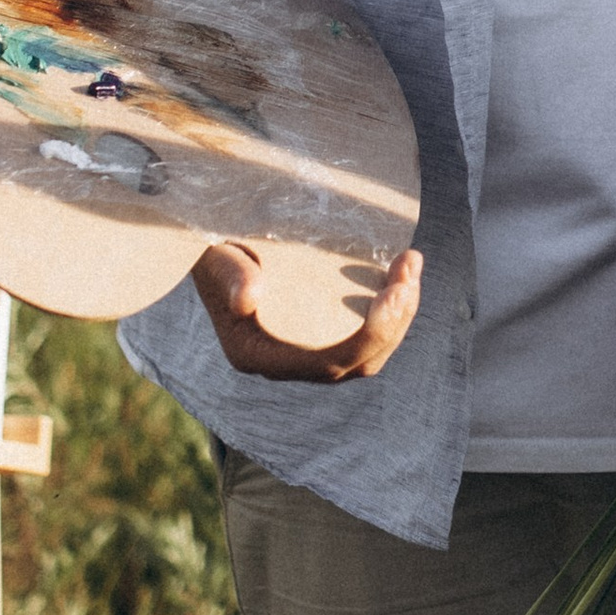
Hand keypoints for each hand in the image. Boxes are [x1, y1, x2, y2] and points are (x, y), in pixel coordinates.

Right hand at [191, 241, 422, 381]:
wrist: (206, 250)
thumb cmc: (210, 252)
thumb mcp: (216, 259)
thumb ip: (231, 276)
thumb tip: (249, 296)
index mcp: (258, 356)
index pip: (329, 363)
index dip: (370, 334)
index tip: (393, 292)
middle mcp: (284, 364)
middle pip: (359, 361)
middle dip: (395, 319)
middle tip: (409, 271)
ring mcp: (303, 353)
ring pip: (368, 351)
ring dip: (399, 311)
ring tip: (410, 264)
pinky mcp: (318, 334)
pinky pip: (363, 334)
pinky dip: (387, 307)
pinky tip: (400, 270)